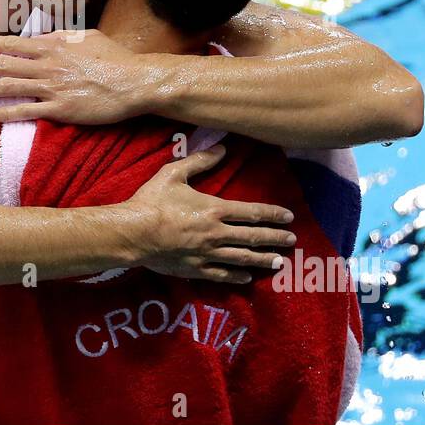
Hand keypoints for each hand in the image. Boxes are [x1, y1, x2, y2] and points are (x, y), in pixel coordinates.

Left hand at [0, 30, 147, 124]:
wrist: (134, 82)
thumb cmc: (115, 58)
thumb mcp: (88, 37)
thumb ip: (64, 37)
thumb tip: (48, 38)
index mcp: (54, 45)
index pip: (15, 43)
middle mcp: (47, 65)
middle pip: (4, 63)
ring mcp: (52, 88)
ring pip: (9, 87)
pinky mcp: (60, 109)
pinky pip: (27, 112)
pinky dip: (7, 114)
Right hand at [129, 145, 295, 282]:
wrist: (132, 233)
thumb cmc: (152, 202)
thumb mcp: (173, 174)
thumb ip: (199, 161)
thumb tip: (222, 147)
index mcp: (214, 209)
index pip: (251, 213)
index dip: (272, 214)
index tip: (288, 217)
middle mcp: (216, 234)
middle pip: (252, 237)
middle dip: (275, 239)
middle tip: (292, 241)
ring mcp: (207, 254)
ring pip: (242, 259)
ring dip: (263, 260)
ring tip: (280, 263)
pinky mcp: (195, 269)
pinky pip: (222, 275)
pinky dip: (237, 277)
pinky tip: (248, 278)